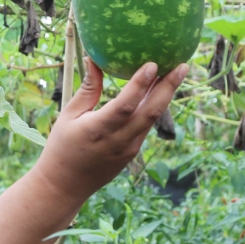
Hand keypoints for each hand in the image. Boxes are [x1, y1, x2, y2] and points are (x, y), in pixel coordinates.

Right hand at [35, 58, 187, 197]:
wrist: (66, 185)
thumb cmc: (62, 146)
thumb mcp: (69, 115)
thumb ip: (88, 89)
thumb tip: (93, 58)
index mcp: (98, 130)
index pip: (125, 105)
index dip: (140, 84)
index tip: (152, 63)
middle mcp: (118, 141)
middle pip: (151, 112)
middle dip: (169, 87)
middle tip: (182, 65)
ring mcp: (129, 149)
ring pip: (152, 119)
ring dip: (166, 96)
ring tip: (177, 73)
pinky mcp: (133, 153)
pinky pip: (146, 126)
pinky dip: (154, 107)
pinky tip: (159, 91)